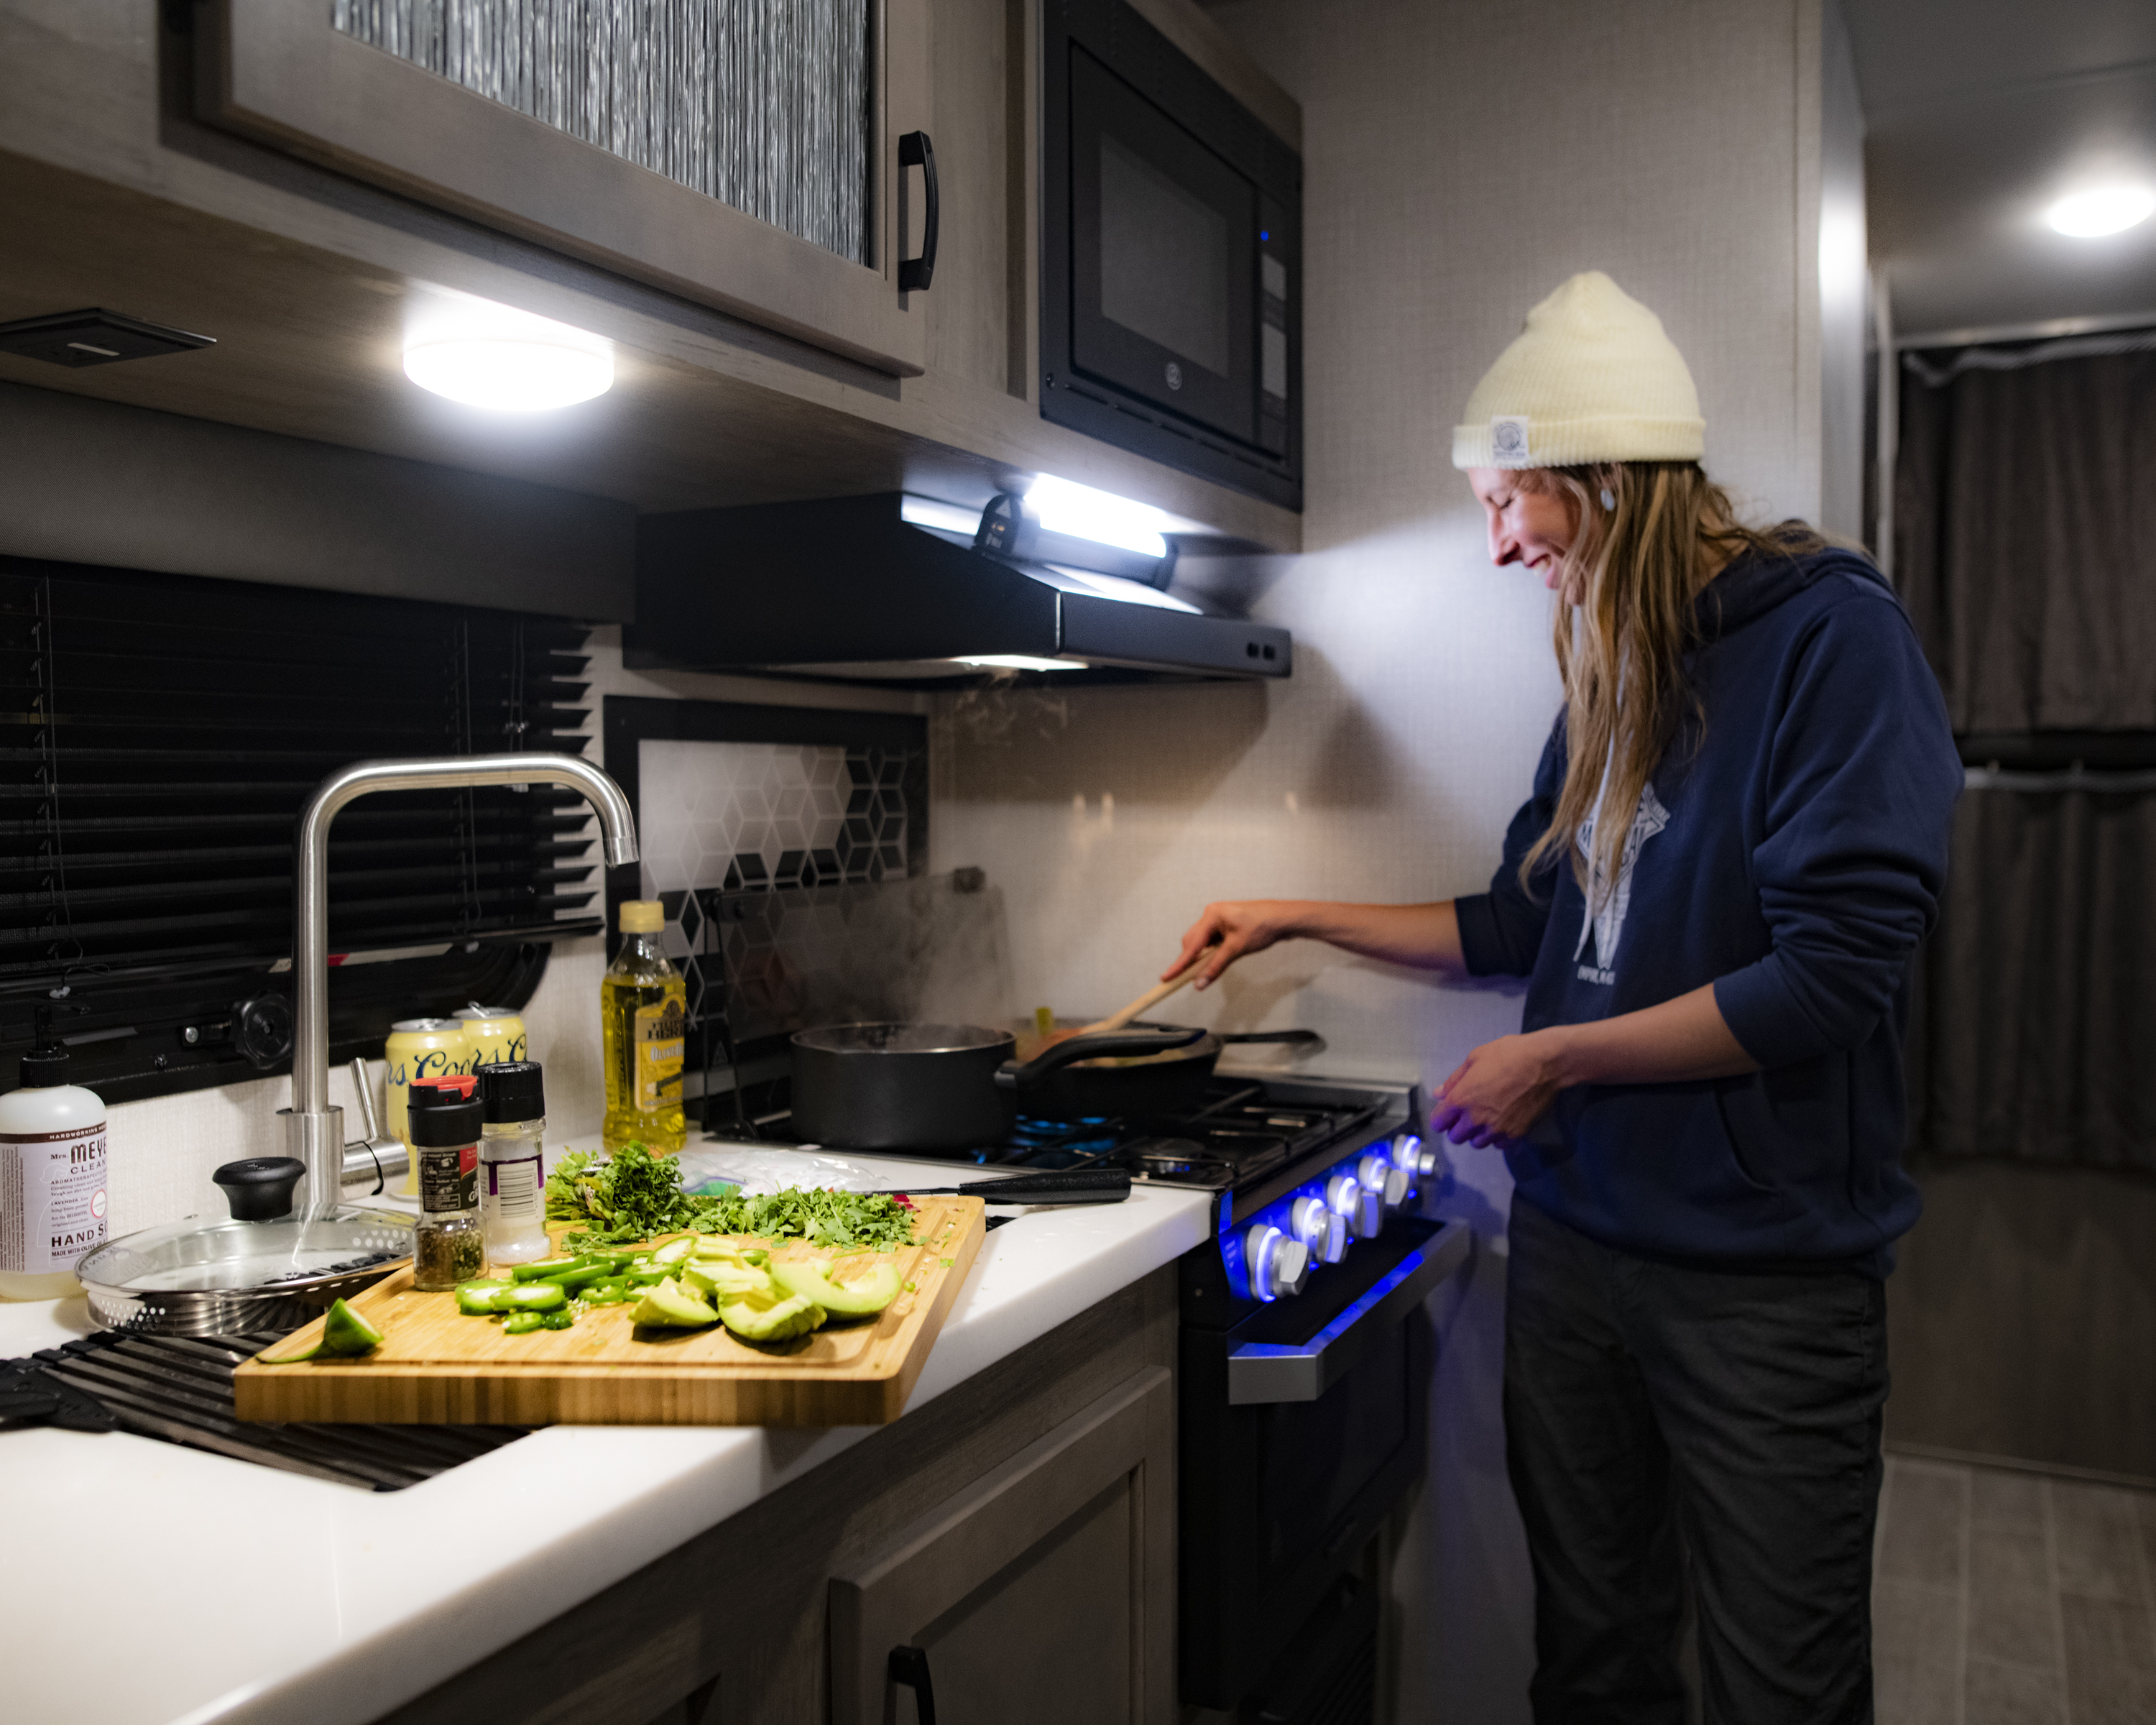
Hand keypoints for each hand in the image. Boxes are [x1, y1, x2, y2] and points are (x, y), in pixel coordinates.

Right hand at [1166, 900, 1301, 989]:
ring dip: (1202, 957)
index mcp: (1211, 915)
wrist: (1282, 918)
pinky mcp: (1225, 924)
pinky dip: (1211, 953)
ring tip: (1205, 970)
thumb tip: (1200, 983)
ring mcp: (1218, 919)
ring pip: (1201, 943)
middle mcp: (1211, 914)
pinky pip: (1211, 941)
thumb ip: (1216, 966)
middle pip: (1192, 942)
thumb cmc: (1262, 927)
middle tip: (1183, 979)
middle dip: (1190, 961)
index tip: (1166, 978)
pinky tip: (1217, 959)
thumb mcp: (1236, 949)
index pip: (1191, 945)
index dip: (1179, 964)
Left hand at [1432, 1031, 1567, 1146]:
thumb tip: (1439, 1093)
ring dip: (1478, 1134)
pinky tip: (1503, 1122)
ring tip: (1487, 1117)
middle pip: (1456, 1137)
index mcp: (1461, 1099)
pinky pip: (1499, 1145)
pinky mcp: (1516, 1134)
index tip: (1446, 1113)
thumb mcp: (1475, 1058)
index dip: (1441, 1117)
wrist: (1545, 1063)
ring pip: (1477, 1143)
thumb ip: (1454, 1080)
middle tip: (1467, 1113)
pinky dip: (1498, 1137)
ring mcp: (1497, 1129)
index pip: (1438, 1123)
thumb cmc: (1509, 1054)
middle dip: (1458, 1126)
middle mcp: (1476, 1119)